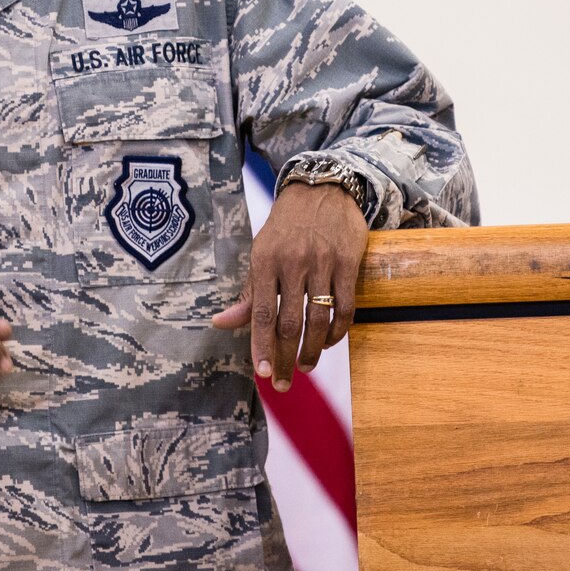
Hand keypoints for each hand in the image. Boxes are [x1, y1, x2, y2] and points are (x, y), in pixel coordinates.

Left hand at [212, 181, 366, 390]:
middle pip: (289, 323)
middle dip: (285, 358)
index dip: (260, 346)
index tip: (263, 373)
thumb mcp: (261, 253)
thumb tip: (220, 324)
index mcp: (265, 260)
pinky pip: (345, 306)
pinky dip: (337, 331)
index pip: (260, 313)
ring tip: (306, 366)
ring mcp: (323, 262)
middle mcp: (293, 262)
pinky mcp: (348, 262)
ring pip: (318, 319)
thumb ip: (248, 293)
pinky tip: (329, 342)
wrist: (322, 188)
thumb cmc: (286, 227)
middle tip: (284, 383)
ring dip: (312, 350)